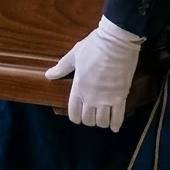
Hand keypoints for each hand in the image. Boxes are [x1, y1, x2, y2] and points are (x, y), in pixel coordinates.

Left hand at [44, 17, 142, 131]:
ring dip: (102, 122)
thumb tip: (48, 75)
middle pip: (88, 120)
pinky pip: (118, 117)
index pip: (73, 112)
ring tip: (103, 118)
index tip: (78, 116)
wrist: (116, 42)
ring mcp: (106, 98)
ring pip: (102, 121)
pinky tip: (114, 127)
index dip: (75, 117)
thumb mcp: (74, 55)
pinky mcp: (120, 96)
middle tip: (92, 115)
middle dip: (89, 120)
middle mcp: (91, 97)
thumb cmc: (93, 46)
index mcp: (78, 87)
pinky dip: (116, 124)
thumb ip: (61, 68)